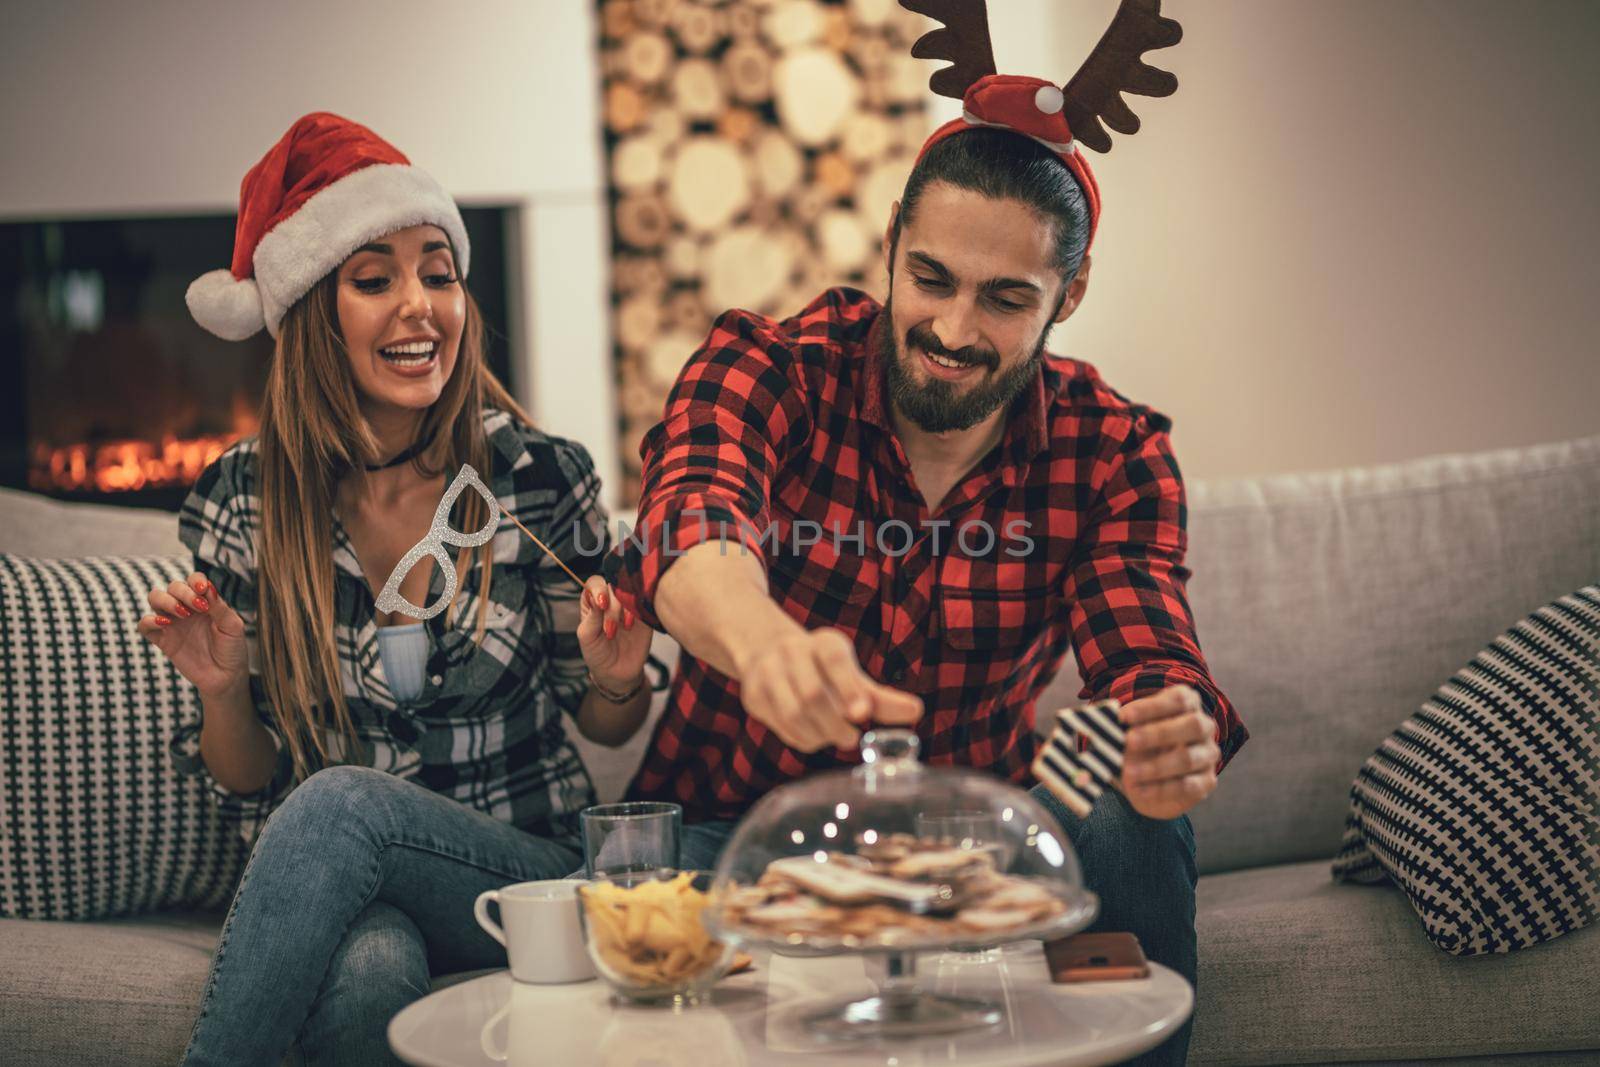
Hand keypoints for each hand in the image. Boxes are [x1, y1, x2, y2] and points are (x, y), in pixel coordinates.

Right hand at [136, 573, 248, 698]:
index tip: (203, 591)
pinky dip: (149, 621)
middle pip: (173, 586)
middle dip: (183, 592)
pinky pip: (145, 625)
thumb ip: (220, 607)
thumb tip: (208, 588)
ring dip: (165, 601)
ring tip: (182, 614)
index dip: (195, 581)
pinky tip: (165, 624)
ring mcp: (173, 623)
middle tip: (198, 607)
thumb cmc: (232, 649)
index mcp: (205, 601)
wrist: (226, 677)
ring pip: (155, 598)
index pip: (194, 580)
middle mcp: (187, 608)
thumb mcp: (233, 627)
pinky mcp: (163, 639)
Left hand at [578, 576, 651, 696]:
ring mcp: (630, 606)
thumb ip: (591, 617)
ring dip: (627, 609)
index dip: (599, 589)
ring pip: (632, 592)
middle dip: (613, 606)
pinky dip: (641, 609)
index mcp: (593, 600)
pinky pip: (647, 603)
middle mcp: (612, 599)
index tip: (601, 605)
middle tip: (610, 630)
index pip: (595, 582)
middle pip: (615, 586)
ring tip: (624, 629)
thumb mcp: (587, 637)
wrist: (617, 673)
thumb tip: (597, 598)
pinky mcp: (645, 615)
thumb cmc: (597, 653)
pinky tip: (633, 625)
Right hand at [736, 627, 922, 752]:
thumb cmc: (822, 670)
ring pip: (793, 713)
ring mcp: (767, 672)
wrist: (768, 651)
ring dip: (818, 734)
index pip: (834, 659)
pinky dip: (801, 738)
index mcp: (823, 643)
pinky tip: (813, 736)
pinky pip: (779, 726)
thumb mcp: (853, 676)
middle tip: (851, 738)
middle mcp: (791, 651)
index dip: (848, 686)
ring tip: (835, 737)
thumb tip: (915, 712)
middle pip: (811, 694)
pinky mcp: (752, 695)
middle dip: (834, 723)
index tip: (862, 713)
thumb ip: (881, 699)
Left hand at [1118, 685, 1220, 819]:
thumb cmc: (1139, 745)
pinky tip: (1139, 790)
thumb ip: (1121, 727)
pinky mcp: (1207, 782)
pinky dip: (1159, 789)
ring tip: (1129, 773)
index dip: (1150, 707)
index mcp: (1188, 704)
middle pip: (1192, 725)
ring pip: (1188, 758)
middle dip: (1158, 733)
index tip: (1123, 717)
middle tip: (1129, 741)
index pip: (1178, 700)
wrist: (1150, 780)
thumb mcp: (1129, 732)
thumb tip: (1103, 726)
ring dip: (1155, 766)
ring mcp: (1208, 755)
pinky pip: (1187, 785)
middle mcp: (1204, 726)